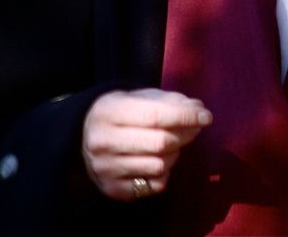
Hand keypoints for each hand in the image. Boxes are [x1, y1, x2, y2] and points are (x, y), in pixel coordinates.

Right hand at [82, 88, 212, 200]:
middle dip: (186, 134)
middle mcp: (104, 142)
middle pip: (160, 143)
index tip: (206, 115)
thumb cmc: (120, 112)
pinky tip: (160, 160)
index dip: (186, 116)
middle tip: (195, 127)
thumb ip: (169, 100)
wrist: (81, 137)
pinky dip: (165, 173)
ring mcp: (106, 169)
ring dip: (176, 153)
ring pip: (159, 165)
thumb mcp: (139, 97)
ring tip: (173, 143)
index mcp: (110, 112)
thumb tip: (198, 108)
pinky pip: (153, 185)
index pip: (156, 116)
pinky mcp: (112, 190)